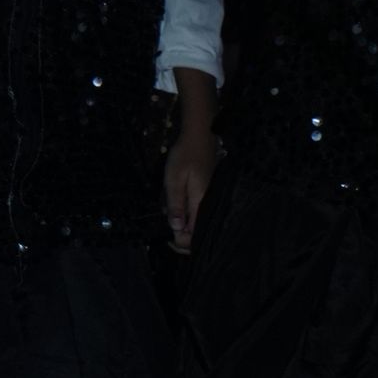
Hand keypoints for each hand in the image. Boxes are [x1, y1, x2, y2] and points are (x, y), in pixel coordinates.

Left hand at [163, 118, 219, 251]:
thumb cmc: (185, 155)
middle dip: (181, 235)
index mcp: (201, 205)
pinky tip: (176, 200)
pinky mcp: (208, 194)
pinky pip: (198, 211)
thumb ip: (175, 204)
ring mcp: (210, 199)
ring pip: (197, 222)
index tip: (167, 239)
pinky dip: (187, 211)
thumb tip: (176, 228)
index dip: (180, 242)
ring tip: (169, 208)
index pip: (194, 236)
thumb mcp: (174, 179)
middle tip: (167, 227)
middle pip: (198, 233)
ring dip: (183, 222)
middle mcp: (209, 205)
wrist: (200, 136)